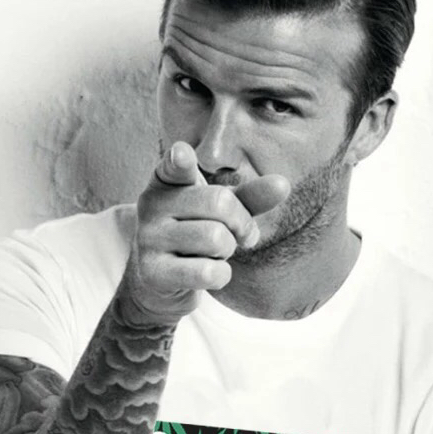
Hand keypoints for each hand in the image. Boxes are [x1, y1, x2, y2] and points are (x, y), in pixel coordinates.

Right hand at [119, 141, 289, 324]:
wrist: (161, 280)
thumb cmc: (196, 234)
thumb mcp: (222, 211)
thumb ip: (250, 196)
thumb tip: (283, 185)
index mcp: (167, 182)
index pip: (175, 166)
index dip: (181, 160)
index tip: (184, 153)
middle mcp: (152, 205)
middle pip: (220, 203)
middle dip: (241, 222)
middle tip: (237, 234)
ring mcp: (149, 238)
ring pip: (216, 238)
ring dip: (227, 250)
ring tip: (213, 253)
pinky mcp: (154, 272)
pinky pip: (207, 272)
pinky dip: (220, 275)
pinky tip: (208, 272)